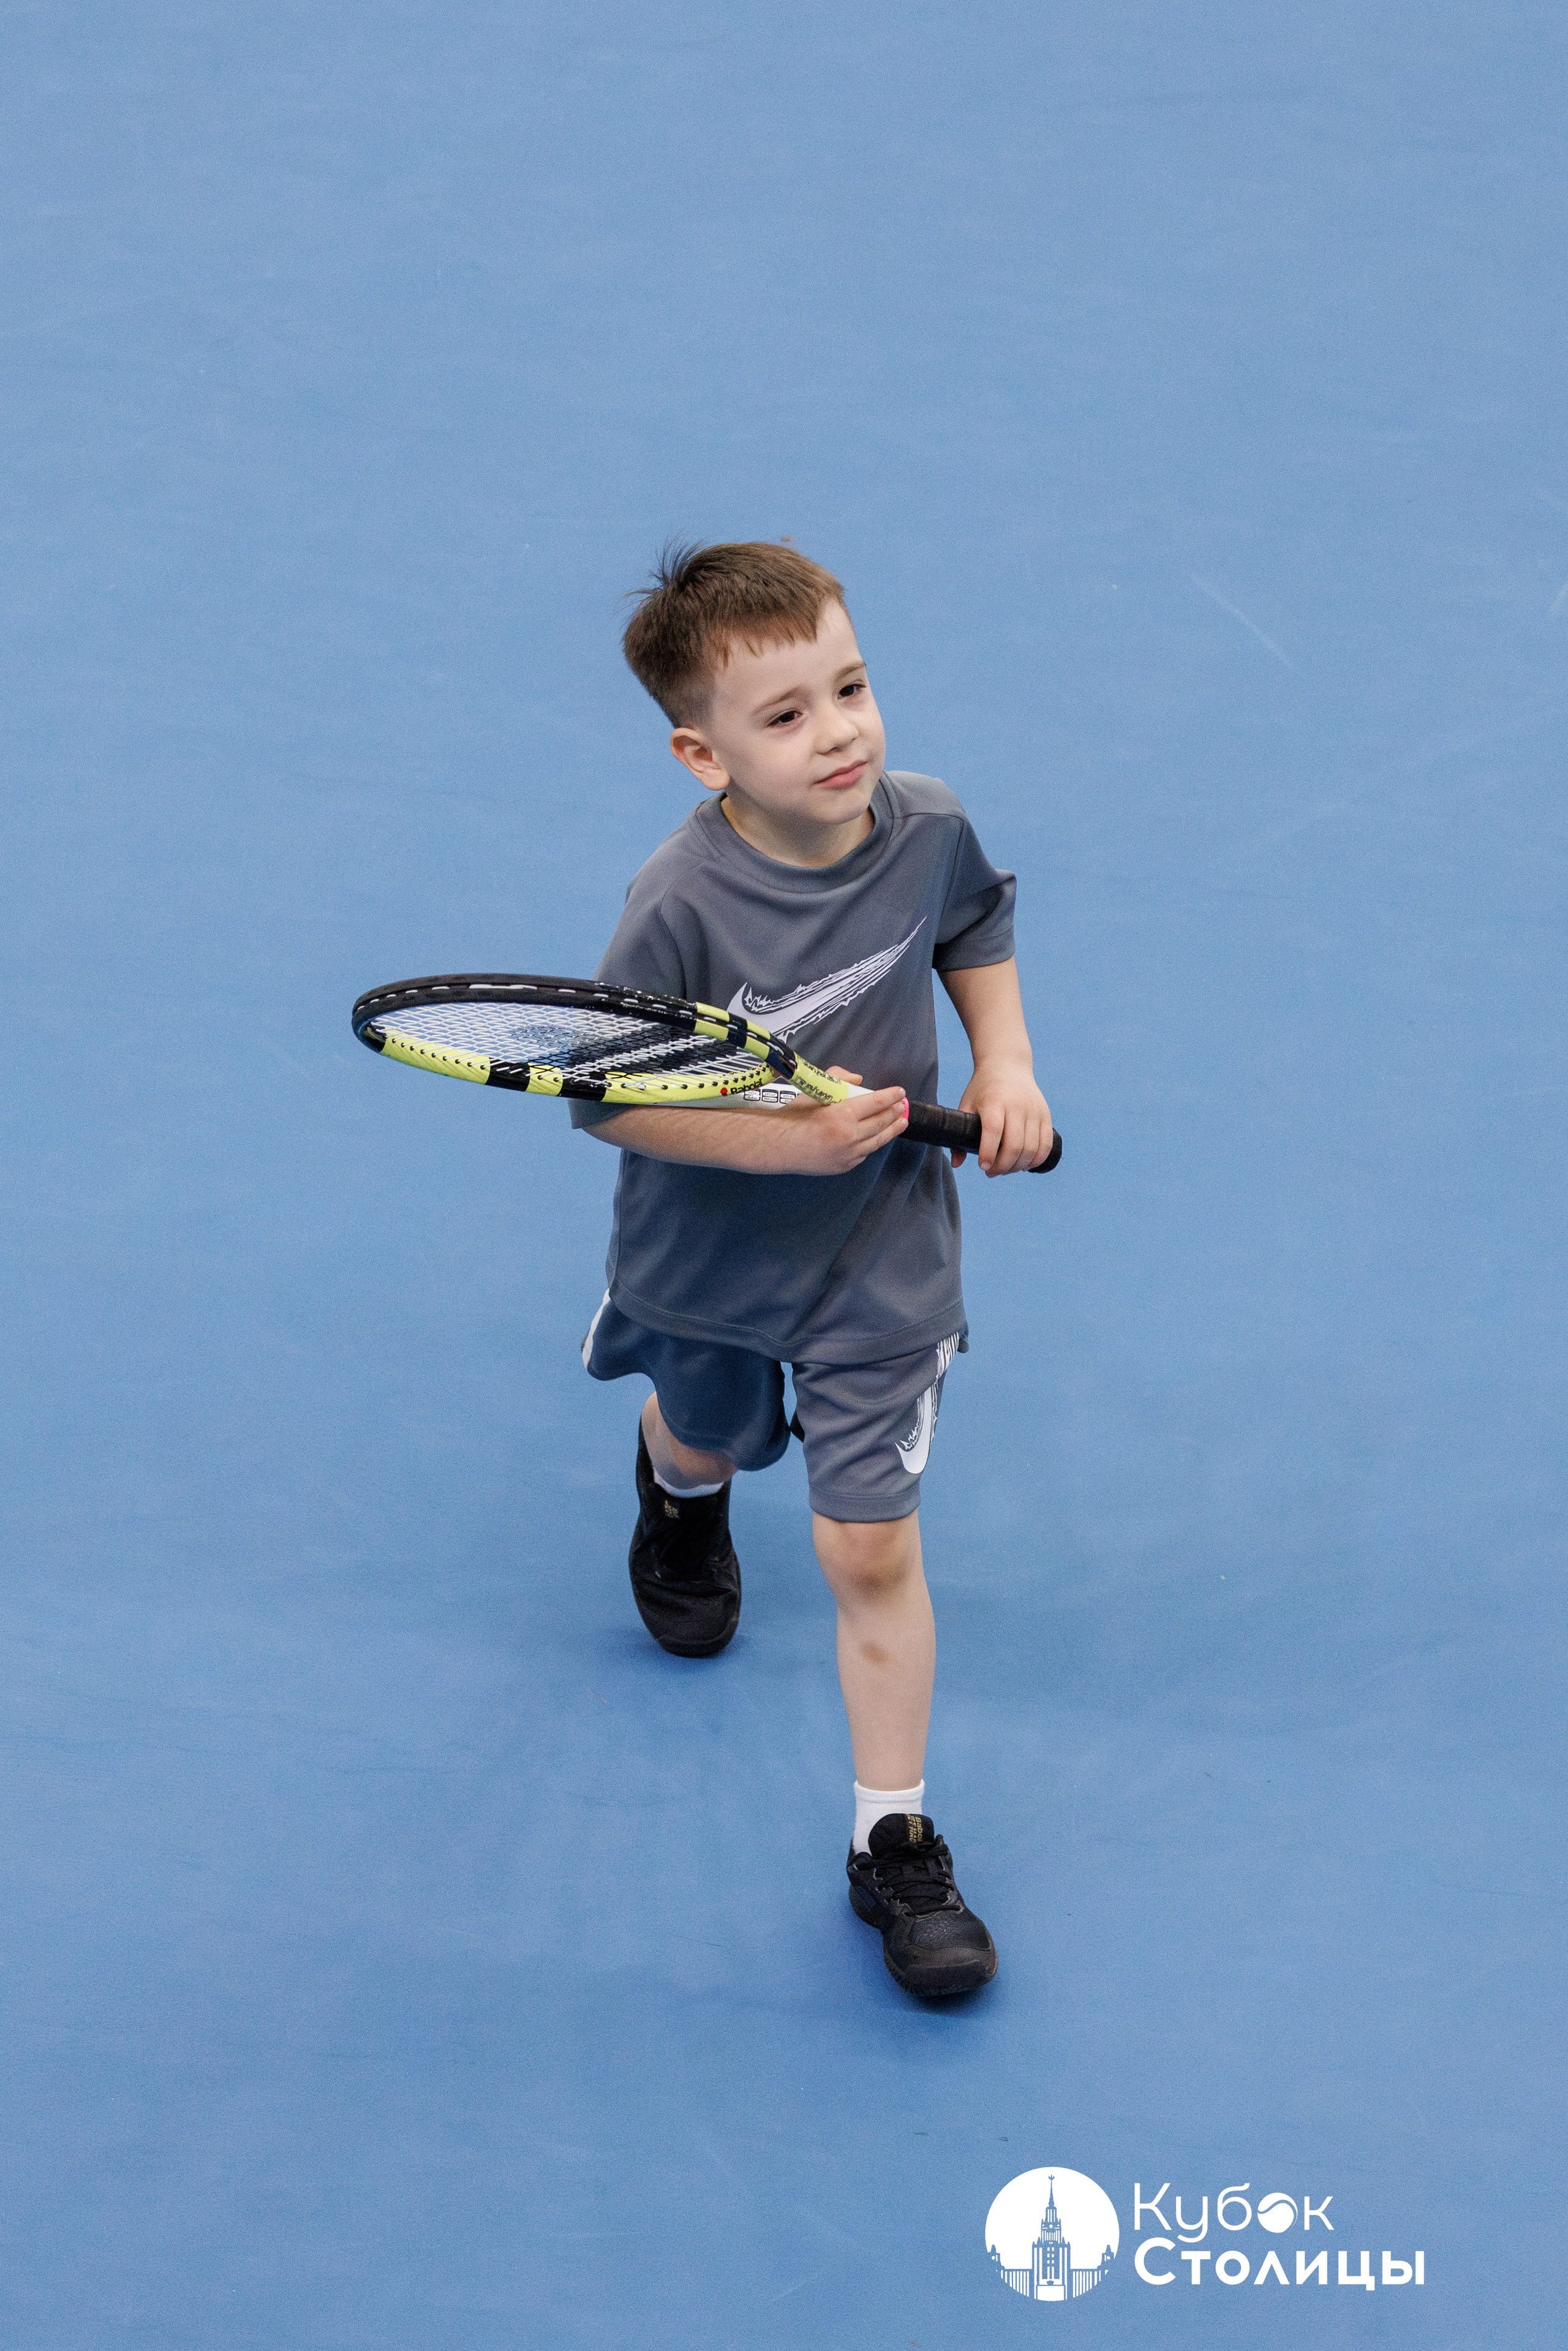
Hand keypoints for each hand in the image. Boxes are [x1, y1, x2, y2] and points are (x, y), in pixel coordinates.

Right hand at [772, 1066, 908, 1174]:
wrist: (778, 1146)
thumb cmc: (794, 1116)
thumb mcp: (814, 1092)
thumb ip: (838, 1079)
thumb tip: (858, 1079)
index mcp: (843, 1115)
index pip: (876, 1103)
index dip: (890, 1096)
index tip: (899, 1092)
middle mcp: (850, 1136)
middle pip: (881, 1122)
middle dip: (894, 1112)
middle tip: (902, 1106)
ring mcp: (849, 1154)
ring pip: (877, 1141)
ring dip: (892, 1130)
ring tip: (901, 1122)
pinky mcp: (844, 1166)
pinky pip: (864, 1153)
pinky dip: (872, 1143)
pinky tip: (876, 1138)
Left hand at [952, 1061, 1052, 1175]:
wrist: (1008, 1066)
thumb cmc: (983, 1089)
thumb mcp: (966, 1105)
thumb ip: (959, 1134)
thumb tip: (957, 1164)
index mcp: (994, 1101)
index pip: (994, 1131)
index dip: (988, 1153)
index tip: (982, 1166)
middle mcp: (1017, 1105)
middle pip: (1015, 1145)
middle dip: (1002, 1166)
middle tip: (991, 1172)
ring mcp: (1034, 1110)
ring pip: (1031, 1149)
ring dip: (1018, 1166)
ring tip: (1005, 1169)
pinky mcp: (1045, 1114)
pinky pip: (1046, 1144)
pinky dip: (1036, 1160)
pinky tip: (1024, 1164)